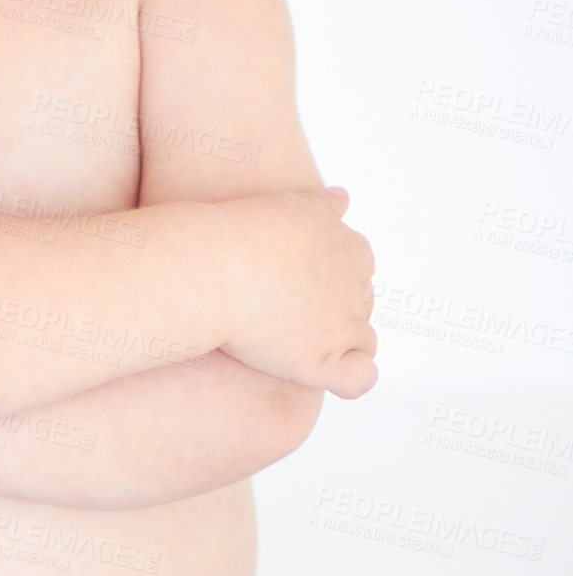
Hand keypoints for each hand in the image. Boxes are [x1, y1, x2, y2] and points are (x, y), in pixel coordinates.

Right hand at [216, 186, 377, 398]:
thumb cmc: (242, 232)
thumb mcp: (292, 204)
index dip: (329, 273)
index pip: (357, 265)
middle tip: (284, 304)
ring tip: (295, 338)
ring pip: (362, 340)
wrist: (212, 267)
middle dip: (331, 305)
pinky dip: (353, 378)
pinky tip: (324, 372)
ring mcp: (342, 326)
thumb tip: (344, 197)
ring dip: (340, 340)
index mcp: (351, 249)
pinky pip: (358, 378)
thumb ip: (323, 203)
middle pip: (359, 301)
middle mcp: (356, 288)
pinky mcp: (321, 362)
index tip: (295, 276)